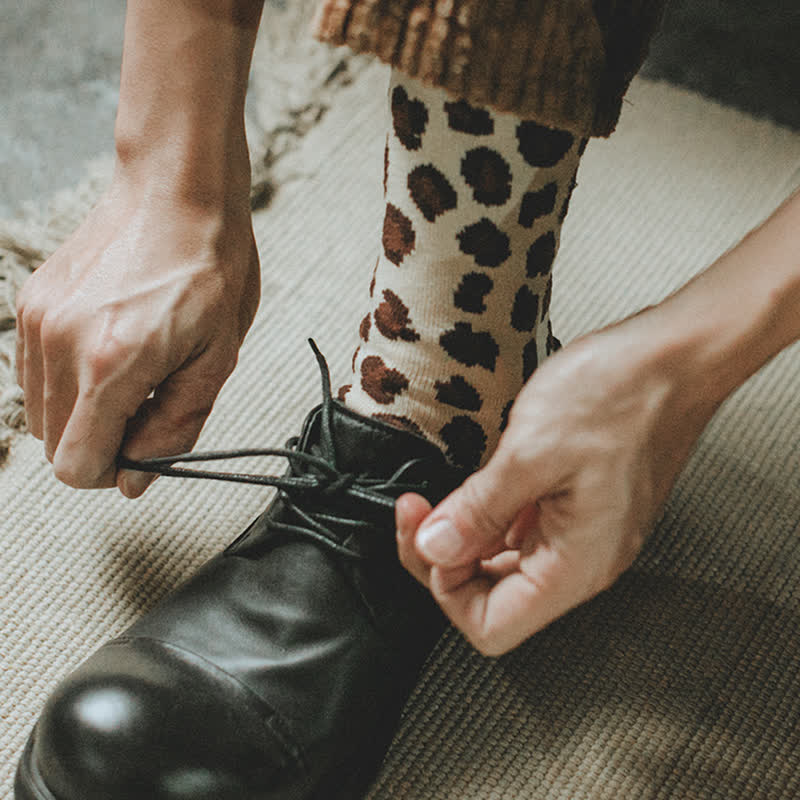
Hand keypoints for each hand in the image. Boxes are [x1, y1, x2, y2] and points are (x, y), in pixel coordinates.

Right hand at [15, 174, 259, 496]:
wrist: (178, 189)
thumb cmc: (210, 268)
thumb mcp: (216, 358)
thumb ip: (173, 428)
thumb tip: (133, 481)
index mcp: (110, 364)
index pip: (75, 466)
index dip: (113, 469)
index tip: (146, 443)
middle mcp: (59, 344)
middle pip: (55, 444)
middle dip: (103, 440)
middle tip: (150, 400)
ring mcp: (37, 319)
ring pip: (42, 411)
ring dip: (86, 409)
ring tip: (136, 368)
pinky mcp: (31, 301)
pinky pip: (35, 373)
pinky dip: (70, 379)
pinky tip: (112, 345)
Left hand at [397, 310, 718, 654]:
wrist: (673, 357)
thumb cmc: (622, 396)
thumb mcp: (531, 452)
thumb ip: (478, 510)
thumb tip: (434, 549)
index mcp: (576, 565)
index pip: (491, 626)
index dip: (445, 587)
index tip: (427, 536)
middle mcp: (582, 561)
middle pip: (492, 597)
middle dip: (444, 557)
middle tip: (418, 509)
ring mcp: (583, 534)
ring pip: (503, 564)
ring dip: (463, 534)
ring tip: (440, 494)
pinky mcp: (579, 507)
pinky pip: (521, 531)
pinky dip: (488, 515)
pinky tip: (477, 483)